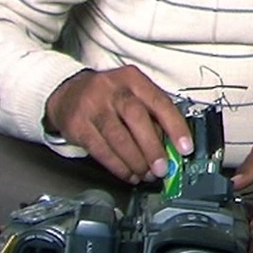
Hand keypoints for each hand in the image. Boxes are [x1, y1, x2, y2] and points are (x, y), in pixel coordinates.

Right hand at [44, 66, 192, 183]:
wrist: (67, 93)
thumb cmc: (107, 96)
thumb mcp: (132, 94)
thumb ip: (152, 116)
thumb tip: (173, 146)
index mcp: (132, 79)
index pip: (159, 101)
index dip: (175, 126)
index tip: (185, 147)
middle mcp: (112, 89)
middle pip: (136, 118)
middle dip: (152, 147)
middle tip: (162, 168)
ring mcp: (93, 106)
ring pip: (118, 137)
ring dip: (135, 161)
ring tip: (145, 174)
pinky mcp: (77, 124)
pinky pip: (101, 150)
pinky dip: (118, 166)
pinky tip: (128, 173)